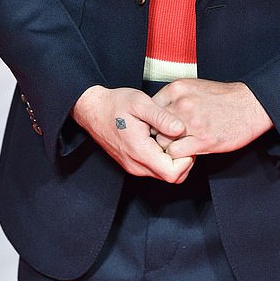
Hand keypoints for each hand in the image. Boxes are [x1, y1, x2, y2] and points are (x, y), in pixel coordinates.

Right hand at [72, 85, 192, 182]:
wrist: (93, 109)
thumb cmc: (115, 104)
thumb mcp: (141, 103)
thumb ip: (162, 117)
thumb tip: (181, 129)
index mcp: (139, 152)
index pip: (172, 173)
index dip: (186, 160)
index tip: (186, 141)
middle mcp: (136, 165)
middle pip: (172, 177)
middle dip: (184, 160)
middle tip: (183, 138)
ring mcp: (134, 166)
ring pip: (164, 174)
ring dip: (174, 159)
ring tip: (173, 136)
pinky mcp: (133, 163)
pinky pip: (155, 168)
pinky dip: (165, 158)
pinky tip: (163, 139)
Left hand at [151, 79, 272, 157]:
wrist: (250, 105)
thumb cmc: (224, 97)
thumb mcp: (194, 87)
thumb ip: (175, 97)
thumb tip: (158, 111)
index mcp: (177, 88)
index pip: (149, 108)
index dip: (152, 121)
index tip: (157, 127)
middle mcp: (181, 104)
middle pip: (153, 126)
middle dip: (158, 134)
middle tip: (166, 139)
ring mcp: (191, 122)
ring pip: (162, 142)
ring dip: (168, 146)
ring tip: (179, 145)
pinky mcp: (202, 139)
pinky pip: (176, 153)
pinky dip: (179, 155)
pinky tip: (188, 150)